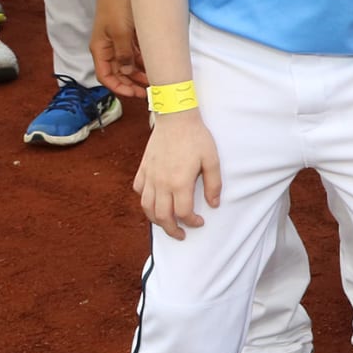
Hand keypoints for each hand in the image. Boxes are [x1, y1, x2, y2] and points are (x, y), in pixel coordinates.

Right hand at [90, 0, 147, 96]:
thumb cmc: (117, 6)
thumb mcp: (121, 33)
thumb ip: (124, 54)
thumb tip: (127, 72)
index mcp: (100, 49)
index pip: (106, 76)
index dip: (120, 88)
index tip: (136, 94)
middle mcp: (108, 48)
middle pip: (118, 73)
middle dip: (132, 83)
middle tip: (150, 91)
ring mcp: (118, 41)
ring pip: (128, 64)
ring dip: (140, 73)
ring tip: (155, 79)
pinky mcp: (128, 34)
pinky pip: (135, 52)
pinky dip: (143, 60)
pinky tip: (154, 65)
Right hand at [134, 111, 220, 239]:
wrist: (175, 117)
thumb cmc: (196, 137)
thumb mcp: (212, 160)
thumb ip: (213, 184)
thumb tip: (213, 205)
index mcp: (179, 182)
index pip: (182, 213)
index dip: (191, 223)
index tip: (199, 222)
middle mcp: (161, 183)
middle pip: (162, 216)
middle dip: (171, 230)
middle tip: (181, 234)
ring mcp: (149, 176)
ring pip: (146, 207)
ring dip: (156, 220)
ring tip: (166, 224)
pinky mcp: (143, 168)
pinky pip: (138, 190)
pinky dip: (144, 200)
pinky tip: (153, 201)